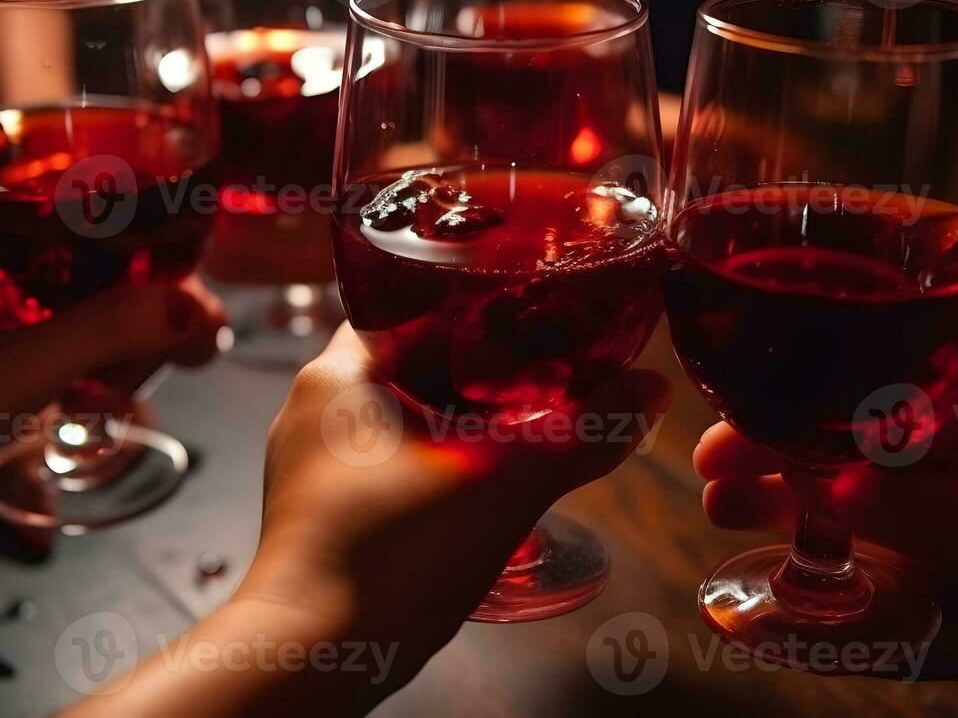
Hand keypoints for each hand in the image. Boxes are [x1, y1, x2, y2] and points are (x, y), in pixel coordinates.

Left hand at [66, 325, 669, 717]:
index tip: (527, 302)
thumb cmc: (386, 559)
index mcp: (338, 371)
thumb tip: (646, 394)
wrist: (311, 661)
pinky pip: (386, 461)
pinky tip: (480, 478)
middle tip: (542, 360)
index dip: (470, 297)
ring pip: (398, 414)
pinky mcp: (320, 511)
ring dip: (457, 416)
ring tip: (525, 415)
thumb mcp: (500, 487)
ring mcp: (311, 463)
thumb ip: (578, 435)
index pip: (405, 298)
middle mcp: (314, 407)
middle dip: (476, 364)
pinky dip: (435, 460)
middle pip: (408, 358)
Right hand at [695, 344, 957, 714]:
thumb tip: (832, 477)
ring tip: (735, 562)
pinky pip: (954, 623)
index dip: (823, 421)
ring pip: (920, 548)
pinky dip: (884, 634)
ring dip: (833, 561)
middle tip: (714, 492)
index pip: (924, 401)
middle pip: (908, 470)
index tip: (737, 436)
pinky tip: (800, 635)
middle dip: (811, 483)